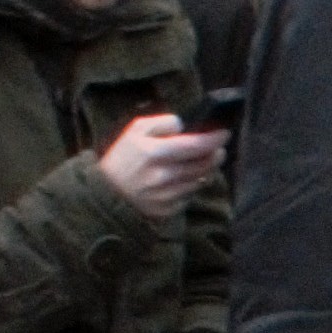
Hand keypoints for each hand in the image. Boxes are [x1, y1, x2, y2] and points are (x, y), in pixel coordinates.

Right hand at [93, 110, 218, 215]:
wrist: (107, 192)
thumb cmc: (123, 157)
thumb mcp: (135, 131)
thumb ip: (162, 123)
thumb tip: (185, 125)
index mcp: (155, 152)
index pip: (196, 145)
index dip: (214, 139)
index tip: (225, 133)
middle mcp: (164, 175)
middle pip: (203, 165)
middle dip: (215, 155)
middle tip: (219, 148)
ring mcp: (167, 195)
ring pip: (200, 181)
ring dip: (206, 170)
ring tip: (205, 161)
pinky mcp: (169, 209)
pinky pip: (189, 195)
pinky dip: (192, 185)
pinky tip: (185, 178)